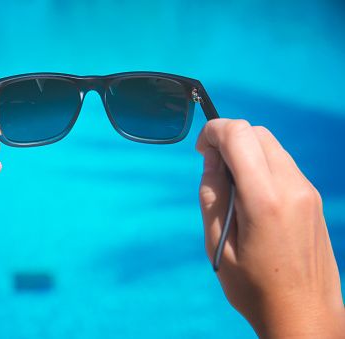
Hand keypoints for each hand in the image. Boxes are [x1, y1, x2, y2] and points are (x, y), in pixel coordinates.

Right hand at [196, 119, 344, 337]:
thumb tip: (211, 159)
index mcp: (264, 200)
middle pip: (256, 133)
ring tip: (230, 186)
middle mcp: (292, 188)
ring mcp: (307, 192)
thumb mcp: (217, 245)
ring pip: (271, 145)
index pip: (239, 135)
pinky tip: (250, 195)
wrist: (304, 316)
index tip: (199, 150)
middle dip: (227, 139)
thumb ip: (211, 195)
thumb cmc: (255, 288)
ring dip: (245, 151)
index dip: (212, 132)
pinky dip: (261, 164)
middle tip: (211, 168)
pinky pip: (283, 164)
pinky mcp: (313, 199)